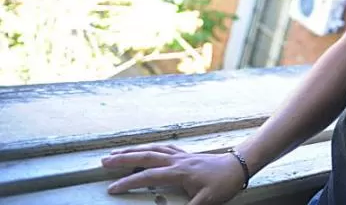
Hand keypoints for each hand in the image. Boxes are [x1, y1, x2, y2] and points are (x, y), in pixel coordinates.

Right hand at [101, 144, 246, 204]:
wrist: (240, 165)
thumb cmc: (224, 183)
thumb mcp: (207, 202)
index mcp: (179, 171)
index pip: (149, 176)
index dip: (129, 183)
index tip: (111, 189)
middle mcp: (177, 160)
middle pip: (146, 156)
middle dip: (123, 158)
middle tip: (103, 161)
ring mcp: (182, 155)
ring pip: (153, 149)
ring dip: (134, 150)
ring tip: (116, 152)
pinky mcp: (186, 155)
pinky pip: (163, 148)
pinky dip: (150, 148)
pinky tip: (145, 149)